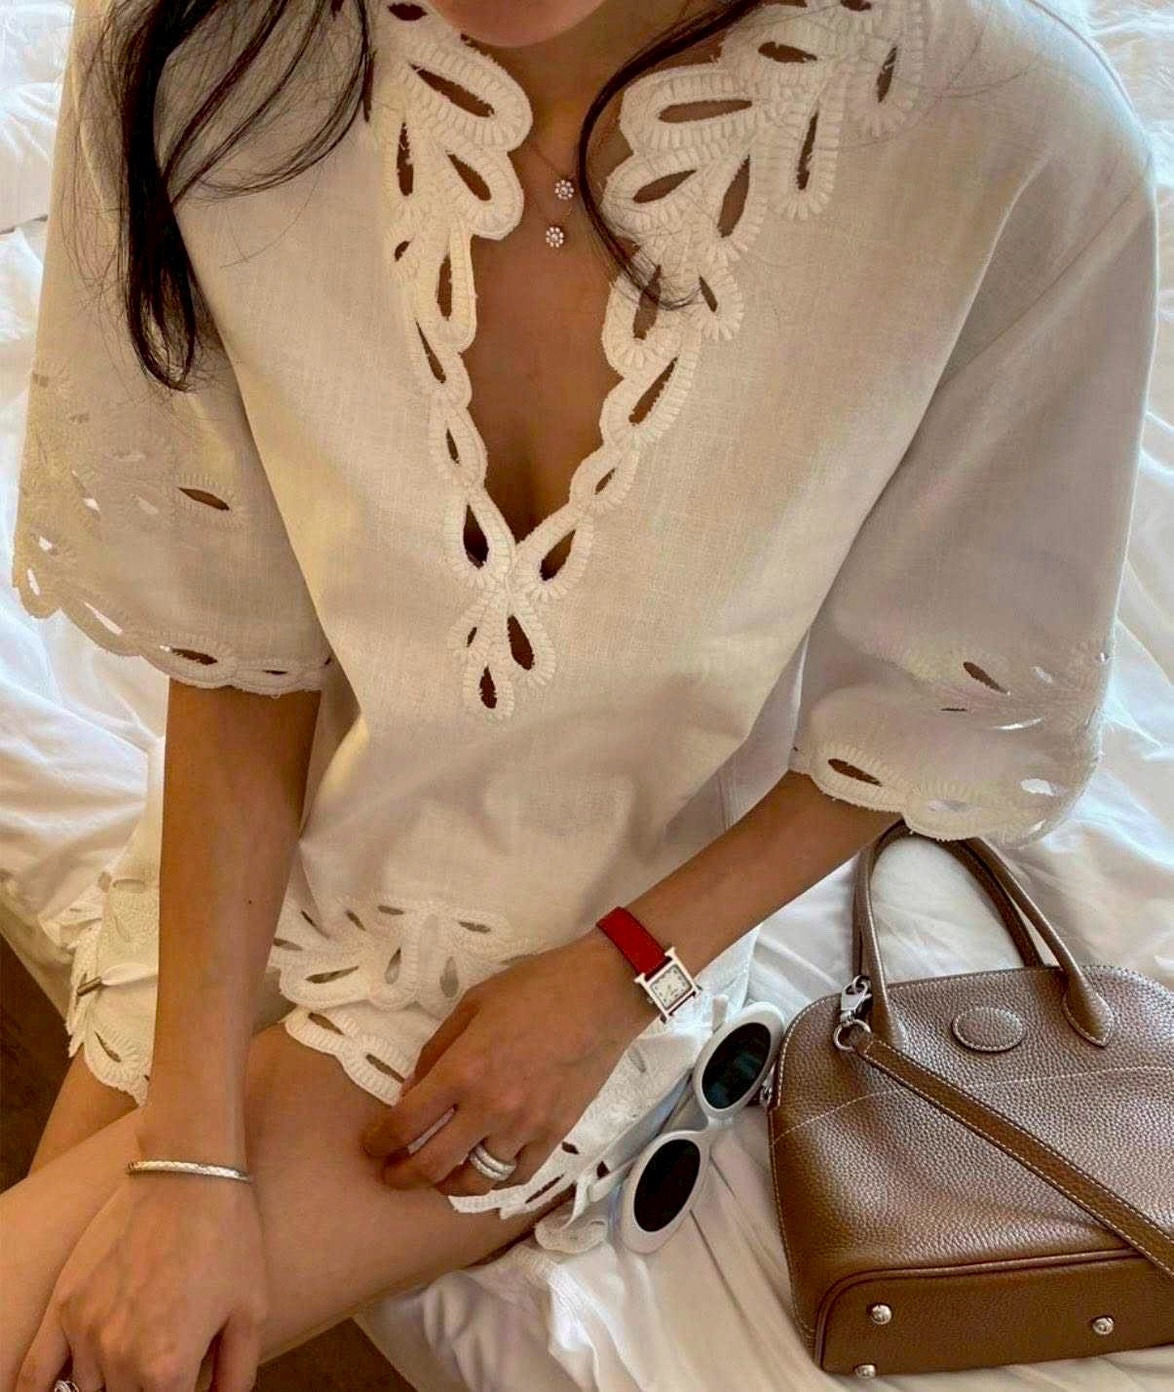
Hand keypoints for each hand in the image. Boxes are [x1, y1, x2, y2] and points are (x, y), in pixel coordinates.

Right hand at [17, 1154, 268, 1391]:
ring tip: (137, 1349)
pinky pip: (34, 1372)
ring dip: (109, 1385)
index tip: (184, 1381)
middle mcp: (118, 1358)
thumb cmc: (229, 1238)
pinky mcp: (63, 1305)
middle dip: (146, 1390)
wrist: (189, 1172)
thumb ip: (235, 1376)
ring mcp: (83, 1332)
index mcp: (167, 1368)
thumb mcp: (250, 1311)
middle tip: (165, 1354)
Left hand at [359, 931, 657, 1196]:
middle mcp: (489, 1108)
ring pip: (475, 1181)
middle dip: (401, 1176)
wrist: (602, 994)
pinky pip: (517, 1175)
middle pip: (432, 1166)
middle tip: (390, 1174)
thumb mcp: (474, 1003)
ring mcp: (525, 1127)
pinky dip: (495, 1181)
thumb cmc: (535, 988)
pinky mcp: (555, 1135)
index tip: (371, 1145)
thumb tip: (413, 1087)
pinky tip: (485, 1169)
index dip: (379, 1142)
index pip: (405, 1123)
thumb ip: (438, 1048)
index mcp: (463, 1070)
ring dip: (447, 1183)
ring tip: (437, 1177)